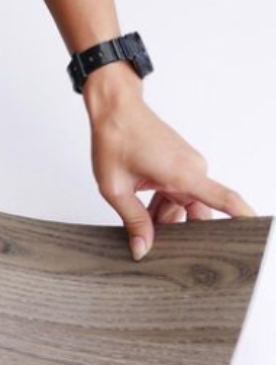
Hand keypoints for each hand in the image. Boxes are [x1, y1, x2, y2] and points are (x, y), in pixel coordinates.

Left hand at [84, 63, 254, 260]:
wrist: (114, 110)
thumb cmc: (115, 141)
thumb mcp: (117, 190)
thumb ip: (133, 221)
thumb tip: (143, 249)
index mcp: (182, 174)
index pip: (223, 198)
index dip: (241, 215)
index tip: (254, 230)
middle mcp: (192, 169)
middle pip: (197, 212)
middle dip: (180, 232)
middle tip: (156, 248)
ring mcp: (187, 166)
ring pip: (185, 206)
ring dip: (165, 220)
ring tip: (139, 229)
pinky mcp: (179, 166)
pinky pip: (178, 195)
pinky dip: (162, 207)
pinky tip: (143, 216)